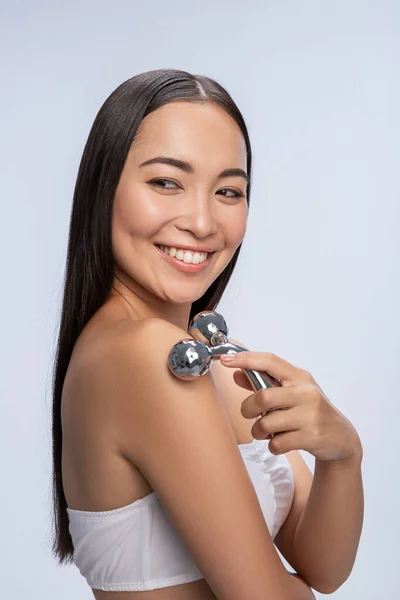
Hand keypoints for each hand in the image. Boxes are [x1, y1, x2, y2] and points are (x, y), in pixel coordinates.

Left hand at [220, 351, 361, 461]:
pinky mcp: (312, 436)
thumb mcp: (291, 392)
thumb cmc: (310, 411)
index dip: (245, 359)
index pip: (269, 361)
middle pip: (263, 397)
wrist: (341, 438)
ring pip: (267, 423)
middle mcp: (306, 393)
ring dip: (259, 431)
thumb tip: (237, 374)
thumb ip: (264, 382)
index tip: (225, 360)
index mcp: (299, 377)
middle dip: (248, 408)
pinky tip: (281, 442)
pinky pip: (276, 443)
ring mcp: (310, 415)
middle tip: (249, 414)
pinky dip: (272, 445)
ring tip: (267, 432)